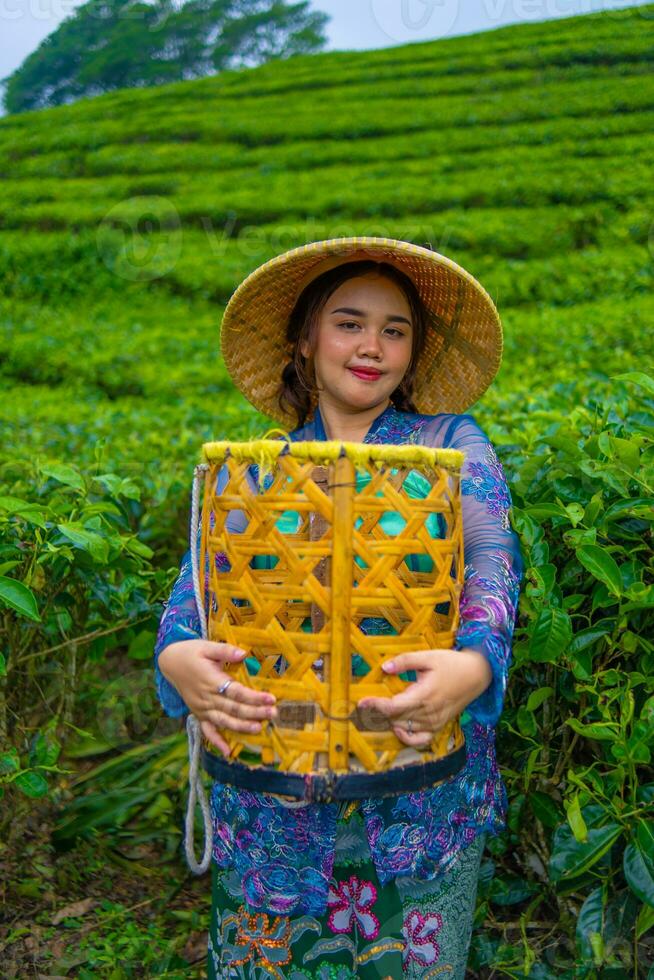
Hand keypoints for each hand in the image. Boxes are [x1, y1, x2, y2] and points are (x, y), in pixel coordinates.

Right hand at [158, 640, 277, 756]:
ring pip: (224, 721)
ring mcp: (202, 708)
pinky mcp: (198, 714)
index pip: (236, 692)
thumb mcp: (207, 646)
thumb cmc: (192, 653)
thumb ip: (225, 650)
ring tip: (259, 728)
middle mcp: (207, 698)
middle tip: (273, 713)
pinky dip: (216, 741)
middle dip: (255, 712)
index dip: (253, 697)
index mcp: (211, 680)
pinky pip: (207, 731)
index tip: (271, 698)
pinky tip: (228, 752)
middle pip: (233, 708)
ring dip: (242, 726)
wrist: (170, 663)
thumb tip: (243, 653)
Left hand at [357, 648, 491, 749]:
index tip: (361, 702)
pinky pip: (420, 740)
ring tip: (375, 714)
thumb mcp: (428, 657)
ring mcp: (434, 723)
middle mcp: (428, 713)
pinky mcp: (438, 727)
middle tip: (362, 708)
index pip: (394, 706)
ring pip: (404, 729)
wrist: (476, 675)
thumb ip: (405, 661)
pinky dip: (407, 738)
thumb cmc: (451, 663)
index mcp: (424, 695)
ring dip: (388, 723)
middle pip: (395, 719)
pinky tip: (398, 728)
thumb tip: (384, 668)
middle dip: (376, 714)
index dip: (375, 706)